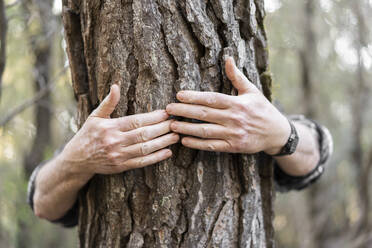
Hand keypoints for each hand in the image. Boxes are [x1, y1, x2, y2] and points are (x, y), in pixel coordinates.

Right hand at [61, 84, 178, 176]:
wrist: (77, 160)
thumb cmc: (88, 134)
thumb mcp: (95, 116)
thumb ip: (108, 102)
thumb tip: (116, 86)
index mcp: (110, 127)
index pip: (136, 121)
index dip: (153, 117)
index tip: (166, 113)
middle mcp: (114, 141)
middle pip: (144, 134)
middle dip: (162, 128)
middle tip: (176, 123)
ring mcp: (118, 155)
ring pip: (145, 149)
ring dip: (163, 142)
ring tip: (176, 136)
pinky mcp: (121, 167)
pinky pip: (142, 162)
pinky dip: (156, 158)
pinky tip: (168, 152)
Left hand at [166, 57, 289, 154]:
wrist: (277, 133)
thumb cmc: (263, 109)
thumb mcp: (252, 90)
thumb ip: (237, 76)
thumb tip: (228, 57)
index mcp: (237, 103)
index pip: (211, 99)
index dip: (194, 97)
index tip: (178, 95)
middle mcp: (234, 118)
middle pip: (204, 114)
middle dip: (184, 111)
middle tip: (168, 109)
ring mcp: (234, 134)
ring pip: (205, 131)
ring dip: (187, 128)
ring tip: (172, 125)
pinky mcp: (233, 147)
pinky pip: (212, 145)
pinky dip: (197, 144)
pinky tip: (184, 141)